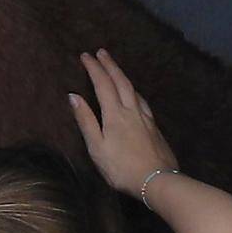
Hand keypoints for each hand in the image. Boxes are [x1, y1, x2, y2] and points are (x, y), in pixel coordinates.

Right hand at [68, 50, 179, 202]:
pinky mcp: (155, 127)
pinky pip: (143, 101)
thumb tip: (74, 96)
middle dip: (110, 65)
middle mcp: (132, 110)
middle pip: (121, 82)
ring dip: (123, 76)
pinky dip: (134, 92)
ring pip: (134, 90)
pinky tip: (135, 95)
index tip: (85, 55)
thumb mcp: (96, 147)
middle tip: (102, 52)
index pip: (102, 84)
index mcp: (115, 114)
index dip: (94, 68)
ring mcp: (146, 118)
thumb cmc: (121, 167)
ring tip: (115, 69)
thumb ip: (86, 121)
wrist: (157, 180)